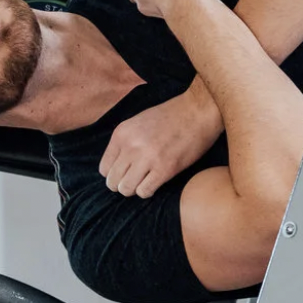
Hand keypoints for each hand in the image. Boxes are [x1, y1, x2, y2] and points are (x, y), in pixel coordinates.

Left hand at [99, 88, 222, 198]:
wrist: (198, 110)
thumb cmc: (171, 116)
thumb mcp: (138, 122)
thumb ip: (126, 142)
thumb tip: (117, 166)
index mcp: (122, 133)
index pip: (104, 168)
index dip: (115, 174)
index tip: (127, 172)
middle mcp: (131, 146)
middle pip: (112, 181)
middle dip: (123, 184)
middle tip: (136, 180)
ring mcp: (147, 158)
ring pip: (126, 189)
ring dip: (135, 189)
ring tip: (146, 181)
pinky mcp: (165, 169)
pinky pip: (144, 192)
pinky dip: (148, 191)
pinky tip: (156, 181)